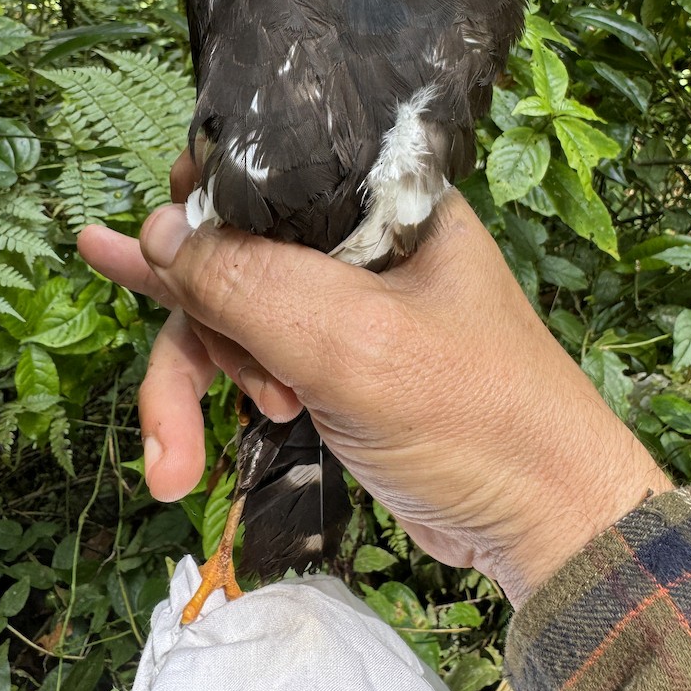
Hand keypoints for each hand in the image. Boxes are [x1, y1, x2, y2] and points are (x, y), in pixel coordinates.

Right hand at [79, 180, 669, 604]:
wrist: (539, 521)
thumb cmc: (471, 415)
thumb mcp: (355, 344)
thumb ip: (251, 282)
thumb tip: (152, 230)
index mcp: (382, 202)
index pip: (265, 168)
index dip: (199, 206)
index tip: (151, 255)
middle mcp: (354, 242)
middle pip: (229, 250)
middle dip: (190, 327)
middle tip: (172, 397)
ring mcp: (336, 305)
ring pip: (225, 313)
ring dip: (190, 388)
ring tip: (173, 462)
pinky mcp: (323, 361)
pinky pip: (245, 359)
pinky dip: (209, 402)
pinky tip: (164, 437)